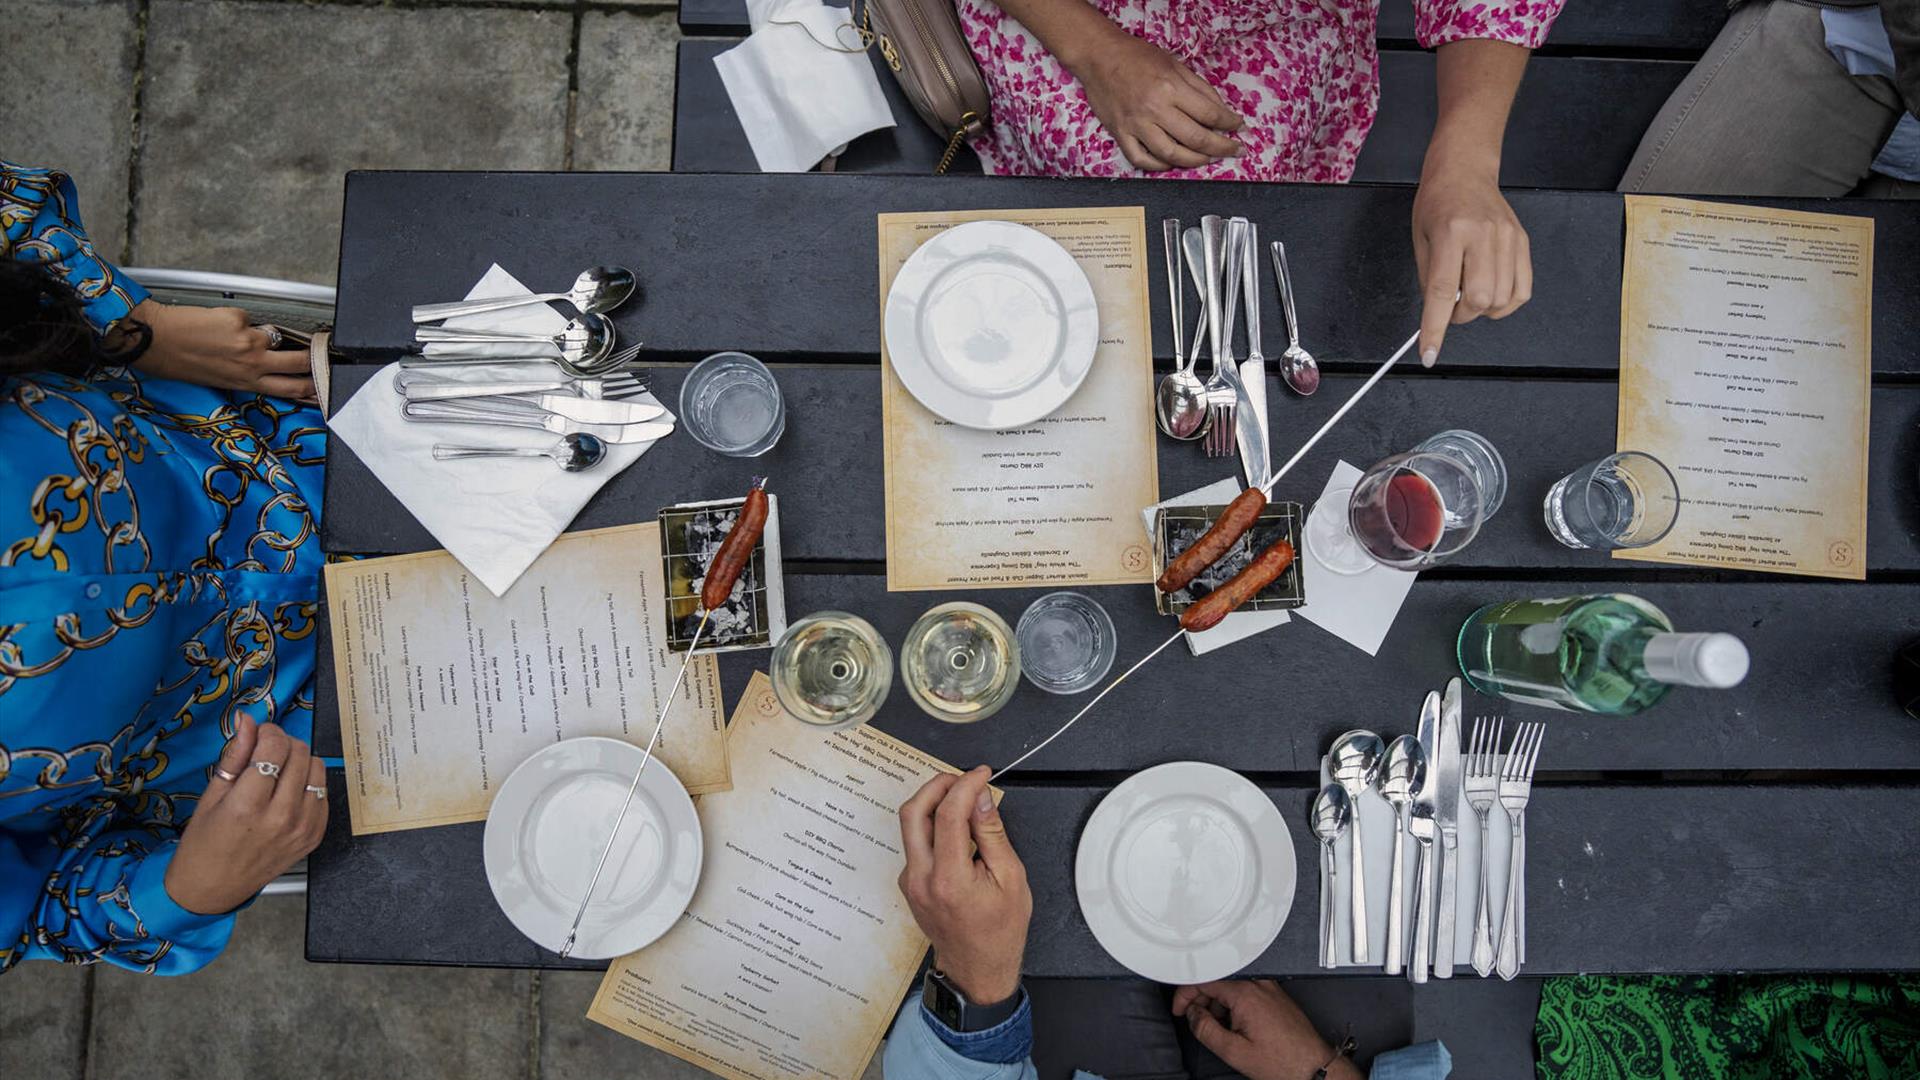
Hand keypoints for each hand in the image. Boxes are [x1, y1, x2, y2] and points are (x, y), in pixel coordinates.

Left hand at [132, 300, 315, 398]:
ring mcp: (248, 340)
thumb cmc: (177, 364)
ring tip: (233, 336)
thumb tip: (263, 364)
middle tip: (320, 351)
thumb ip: (245, 374)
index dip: (314, 385)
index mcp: (247, 382)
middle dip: (313, 356)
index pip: (293, 388)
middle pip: (300, 361)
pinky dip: (235, 319)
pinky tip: (215, 323)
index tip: (323, 381)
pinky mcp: (238, 318)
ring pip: (273, 336)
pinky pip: (248, 319)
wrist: (153, 340)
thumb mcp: (217, 380)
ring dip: (260, 335)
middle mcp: (253, 363)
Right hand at [165, 715, 328, 915]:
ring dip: (299, 762)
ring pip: (316, 768)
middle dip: (282, 744)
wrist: (212, 888)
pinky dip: (308, 784)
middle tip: (265, 752)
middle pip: (300, 753)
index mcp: (248, 806)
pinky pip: (323, 792)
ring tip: (276, 773)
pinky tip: (287, 793)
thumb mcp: (211, 796)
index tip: (258, 736)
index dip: (267, 733)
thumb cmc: (204, 844)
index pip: (275, 748)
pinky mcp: (315, 836)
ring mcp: (302, 828)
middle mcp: (281, 817)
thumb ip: (234, 756)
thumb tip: (247, 721)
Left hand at [897, 766, 1030, 1004]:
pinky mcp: (908, 882)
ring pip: (911, 826)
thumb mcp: (1011, 879)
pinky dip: (935, 827)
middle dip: (937, 785)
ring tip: (965, 804)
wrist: (977, 968)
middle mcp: (921, 879)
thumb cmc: (999, 931)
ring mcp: (910, 881)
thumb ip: (992, 835)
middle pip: (913, 812)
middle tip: (963, 779)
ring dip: (935, 804)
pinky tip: (958, 834)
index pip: (948, 814)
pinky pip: (916, 843)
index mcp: (949, 879)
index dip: (965, 785)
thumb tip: (980, 799)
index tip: (981, 775)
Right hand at [1076, 28, 1243, 171]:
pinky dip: (1160, 166)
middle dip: (1221, 147)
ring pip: (1172, 155)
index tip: (1239, 127)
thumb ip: (1199, 88)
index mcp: (1171, 88)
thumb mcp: (1175, 63)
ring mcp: (1136, 125)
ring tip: (1208, 159)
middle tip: (1234, 150)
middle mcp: (1155, 109)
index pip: (1210, 114)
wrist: (1099, 56)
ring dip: (1195, 161)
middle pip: (1196, 139)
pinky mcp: (1120, 134)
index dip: (1230, 123)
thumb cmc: (1137, 56)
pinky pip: (1142, 160)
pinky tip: (1173, 162)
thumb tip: (1221, 111)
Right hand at [1173, 980, 1360, 1079]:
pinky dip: (1234, 1006)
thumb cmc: (1282, 1061)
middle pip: (1217, 982)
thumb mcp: (1234, 1051)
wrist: (1313, 1067)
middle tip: (1196, 1022)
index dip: (1184, 995)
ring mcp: (1269, 989)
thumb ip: (1205, 1029)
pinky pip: (1246, 993)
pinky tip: (1238, 1027)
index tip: (1180, 1009)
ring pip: (1231, 988)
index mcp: (1245, 993)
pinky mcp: (1275, 996)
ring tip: (1221, 1031)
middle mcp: (1258, 985)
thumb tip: (1192, 1015)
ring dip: (1218, 1006)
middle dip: (1201, 1002)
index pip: (1203, 981)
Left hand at [1411, 152, 1532, 367]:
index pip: (1441, 292)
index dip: (1436, 328)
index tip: (1430, 354)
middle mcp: (1483, 234)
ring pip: (1502, 300)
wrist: (1463, 172)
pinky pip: (1522, 290)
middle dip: (1461, 316)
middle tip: (1451, 308)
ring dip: (1483, 310)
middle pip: (1479, 299)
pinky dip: (1506, 304)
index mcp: (1450, 232)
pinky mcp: (1523, 242)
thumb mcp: (1421, 241)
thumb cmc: (1436, 205)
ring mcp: (1508, 237)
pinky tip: (1492, 294)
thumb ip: (1430, 281)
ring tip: (1470, 294)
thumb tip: (1440, 317)